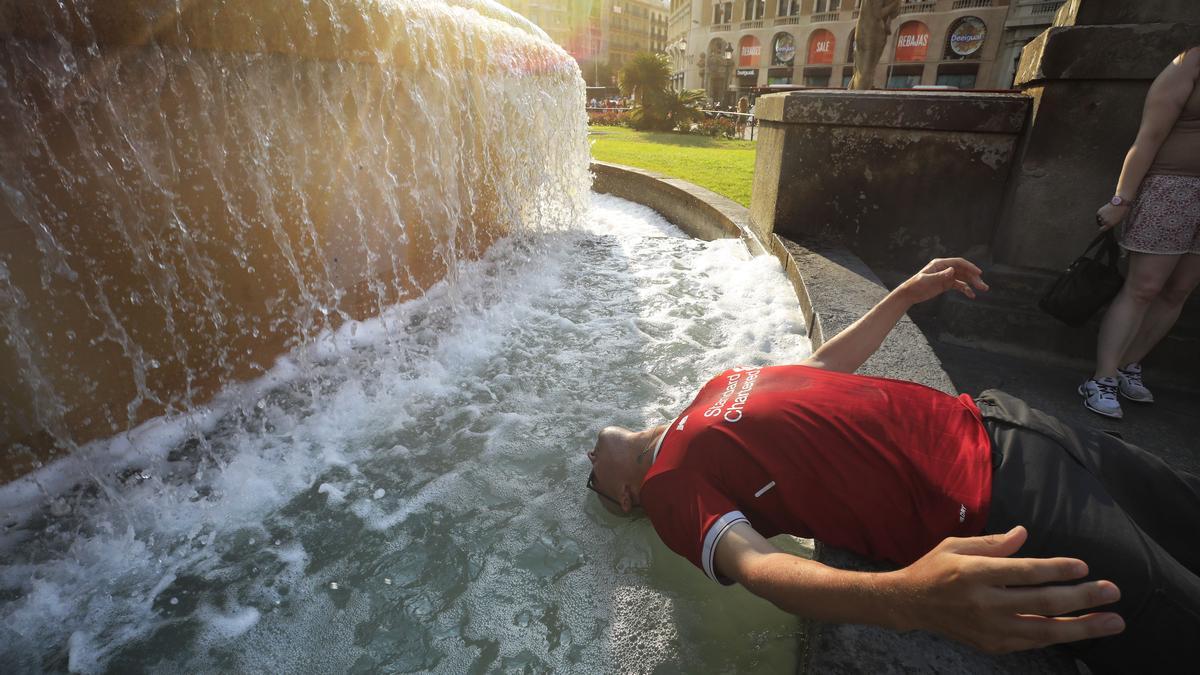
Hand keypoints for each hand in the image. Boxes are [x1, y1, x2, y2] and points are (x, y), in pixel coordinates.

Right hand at [887, 526, 1124, 653]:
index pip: (1025, 572)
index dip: (1057, 569)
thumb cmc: (934, 568)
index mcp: (974, 573)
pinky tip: (1079, 629)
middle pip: (1043, 602)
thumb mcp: (956, 545)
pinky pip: (1032, 642)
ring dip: (1083, 626)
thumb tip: (1025, 534)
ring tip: (1112, 621)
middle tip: (1112, 591)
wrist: (908, 604)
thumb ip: (993, 542)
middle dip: (1083, 598)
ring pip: (1045, 630)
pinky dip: (1057, 635)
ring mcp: (989, 628)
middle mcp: (984, 603)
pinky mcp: (991, 644)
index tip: (1083, 566)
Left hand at [898, 258, 988, 305]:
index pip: (958, 263)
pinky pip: (959, 285)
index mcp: (940, 264)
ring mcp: (947, 276)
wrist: (910, 294)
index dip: (969, 267)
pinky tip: (972, 295)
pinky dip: (966, 289)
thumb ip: (940, 276)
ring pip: (963, 278)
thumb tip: (952, 270)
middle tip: (983, 286)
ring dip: (973, 283)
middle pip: (963, 271)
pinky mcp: (946, 284)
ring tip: (982, 289)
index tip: (979, 273)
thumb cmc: (916, 285)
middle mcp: (945, 268)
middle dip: (974, 277)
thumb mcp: (927, 280)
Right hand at [1096, 202, 1129, 230]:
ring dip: (1101, 218)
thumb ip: (1112, 223)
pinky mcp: (1100, 211)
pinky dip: (1100, 214)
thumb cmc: (1122, 212)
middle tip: (1107, 218)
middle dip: (1103, 222)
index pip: (1102, 229)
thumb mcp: (1119, 220)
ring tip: (1106, 214)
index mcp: (1110, 224)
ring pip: (1099, 219)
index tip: (1102, 227)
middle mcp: (1105, 221)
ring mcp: (1102, 216)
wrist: (1121, 203)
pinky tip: (1103, 212)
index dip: (1102, 228)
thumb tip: (1108, 224)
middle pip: (1101, 223)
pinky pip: (1098, 215)